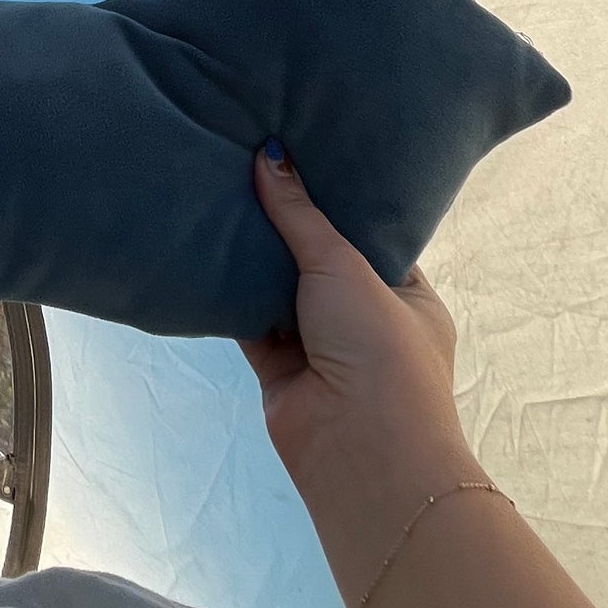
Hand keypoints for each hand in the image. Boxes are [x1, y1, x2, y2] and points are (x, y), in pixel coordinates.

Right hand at [243, 142, 484, 607]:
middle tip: (250, 165)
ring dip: (255, 258)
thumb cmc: (379, 352)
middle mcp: (365, 322)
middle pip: (319, 262)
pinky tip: (200, 248)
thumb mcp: (345, 268)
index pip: (372, 238)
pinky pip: (249, 321)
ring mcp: (322, 349)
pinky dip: (228, 293)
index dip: (337, 201)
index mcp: (407, 298)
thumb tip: (270, 154)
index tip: (304, 155)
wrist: (360, 454)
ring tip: (219, 192)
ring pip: (281, 291)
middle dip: (289, 226)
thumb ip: (302, 215)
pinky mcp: (279, 371)